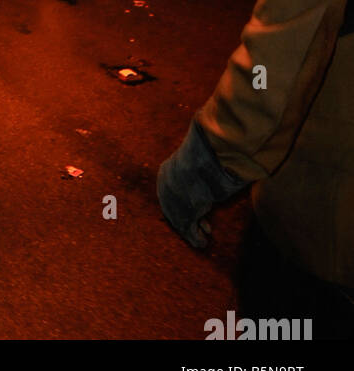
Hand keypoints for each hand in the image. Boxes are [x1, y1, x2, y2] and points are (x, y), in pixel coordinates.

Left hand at [157, 120, 244, 249]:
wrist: (200, 165)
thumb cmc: (203, 153)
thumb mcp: (197, 150)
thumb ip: (200, 148)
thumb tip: (207, 128)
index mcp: (165, 173)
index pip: (173, 191)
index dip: (185, 201)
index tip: (197, 207)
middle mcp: (164, 190)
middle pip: (175, 208)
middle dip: (189, 217)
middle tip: (204, 225)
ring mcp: (171, 204)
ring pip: (182, 221)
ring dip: (193, 230)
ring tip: (205, 236)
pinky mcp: (182, 217)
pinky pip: (188, 232)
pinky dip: (195, 238)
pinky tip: (204, 242)